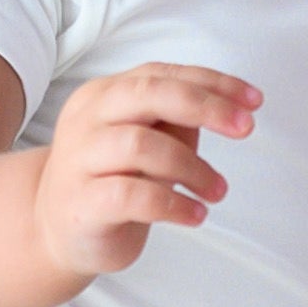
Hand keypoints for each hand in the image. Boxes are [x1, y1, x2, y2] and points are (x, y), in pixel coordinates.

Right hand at [30, 62, 258, 278]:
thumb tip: (229, 108)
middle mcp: (87, 119)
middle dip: (205, 107)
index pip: (163, 74)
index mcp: (105, 95)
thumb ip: (177, 121)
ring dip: (193, 167)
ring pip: (142, 145)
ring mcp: (79, 160)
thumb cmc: (111, 181)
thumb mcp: (149, 143)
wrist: (53, 232)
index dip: (213, 83)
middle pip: (149, 94)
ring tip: (217, 191)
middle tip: (245, 130)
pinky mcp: (82, 204)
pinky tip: (195, 215)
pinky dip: (174, 204)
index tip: (254, 102)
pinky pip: (133, 196)